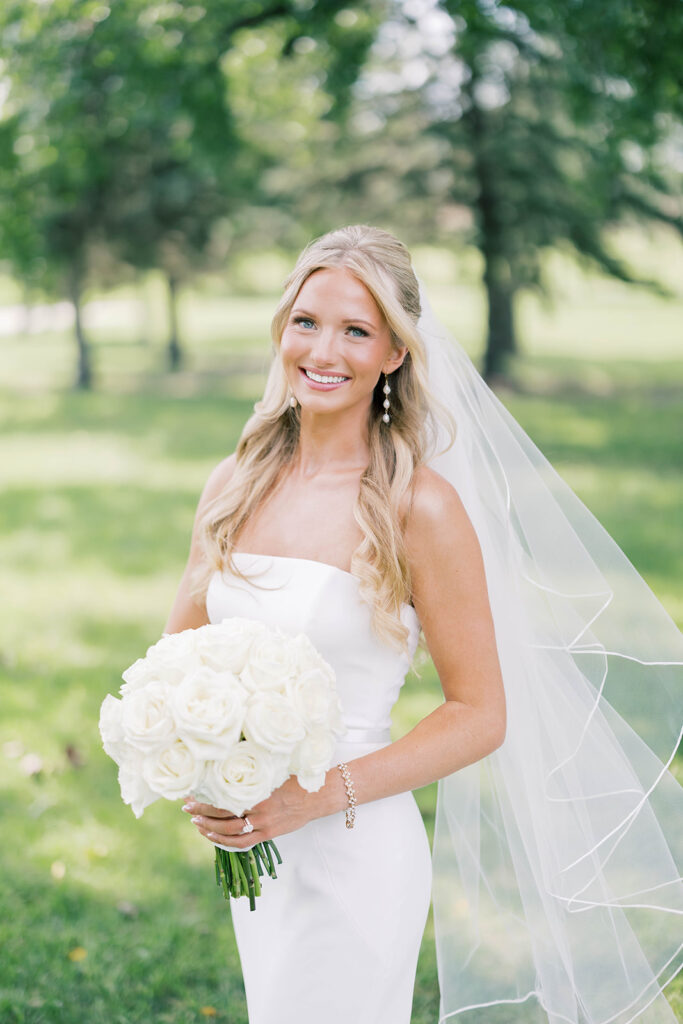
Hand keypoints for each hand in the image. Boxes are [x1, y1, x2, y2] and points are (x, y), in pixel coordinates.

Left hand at [182, 775, 313, 849]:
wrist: (317, 797)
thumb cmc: (294, 779)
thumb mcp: (273, 770)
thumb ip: (253, 772)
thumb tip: (228, 762)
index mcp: (258, 790)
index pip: (224, 796)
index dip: (205, 797)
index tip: (190, 793)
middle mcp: (258, 809)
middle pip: (222, 814)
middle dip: (202, 811)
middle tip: (186, 808)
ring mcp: (263, 824)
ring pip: (229, 831)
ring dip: (210, 828)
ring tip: (196, 823)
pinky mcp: (268, 835)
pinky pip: (243, 843)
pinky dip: (225, 842)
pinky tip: (214, 837)